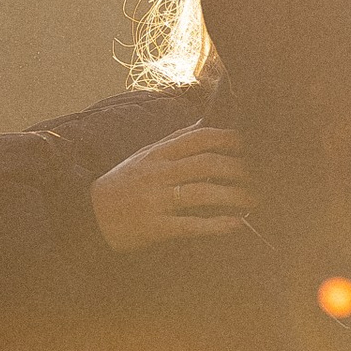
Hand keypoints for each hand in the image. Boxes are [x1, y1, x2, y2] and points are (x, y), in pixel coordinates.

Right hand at [89, 124, 252, 250]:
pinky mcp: (155, 226)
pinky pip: (190, 224)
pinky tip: (236, 224)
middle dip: (237, 169)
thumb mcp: (144, 156)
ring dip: (233, 196)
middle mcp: (158, 174)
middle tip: (260, 175)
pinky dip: (216, 225)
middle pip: (205, 165)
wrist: (89, 215)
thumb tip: (204, 124)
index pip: (198, 138)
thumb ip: (174, 142)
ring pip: (201, 193)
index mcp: (157, 154)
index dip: (227, 139)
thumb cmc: (123, 184)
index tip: (249, 144)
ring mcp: (156, 200)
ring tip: (254, 199)